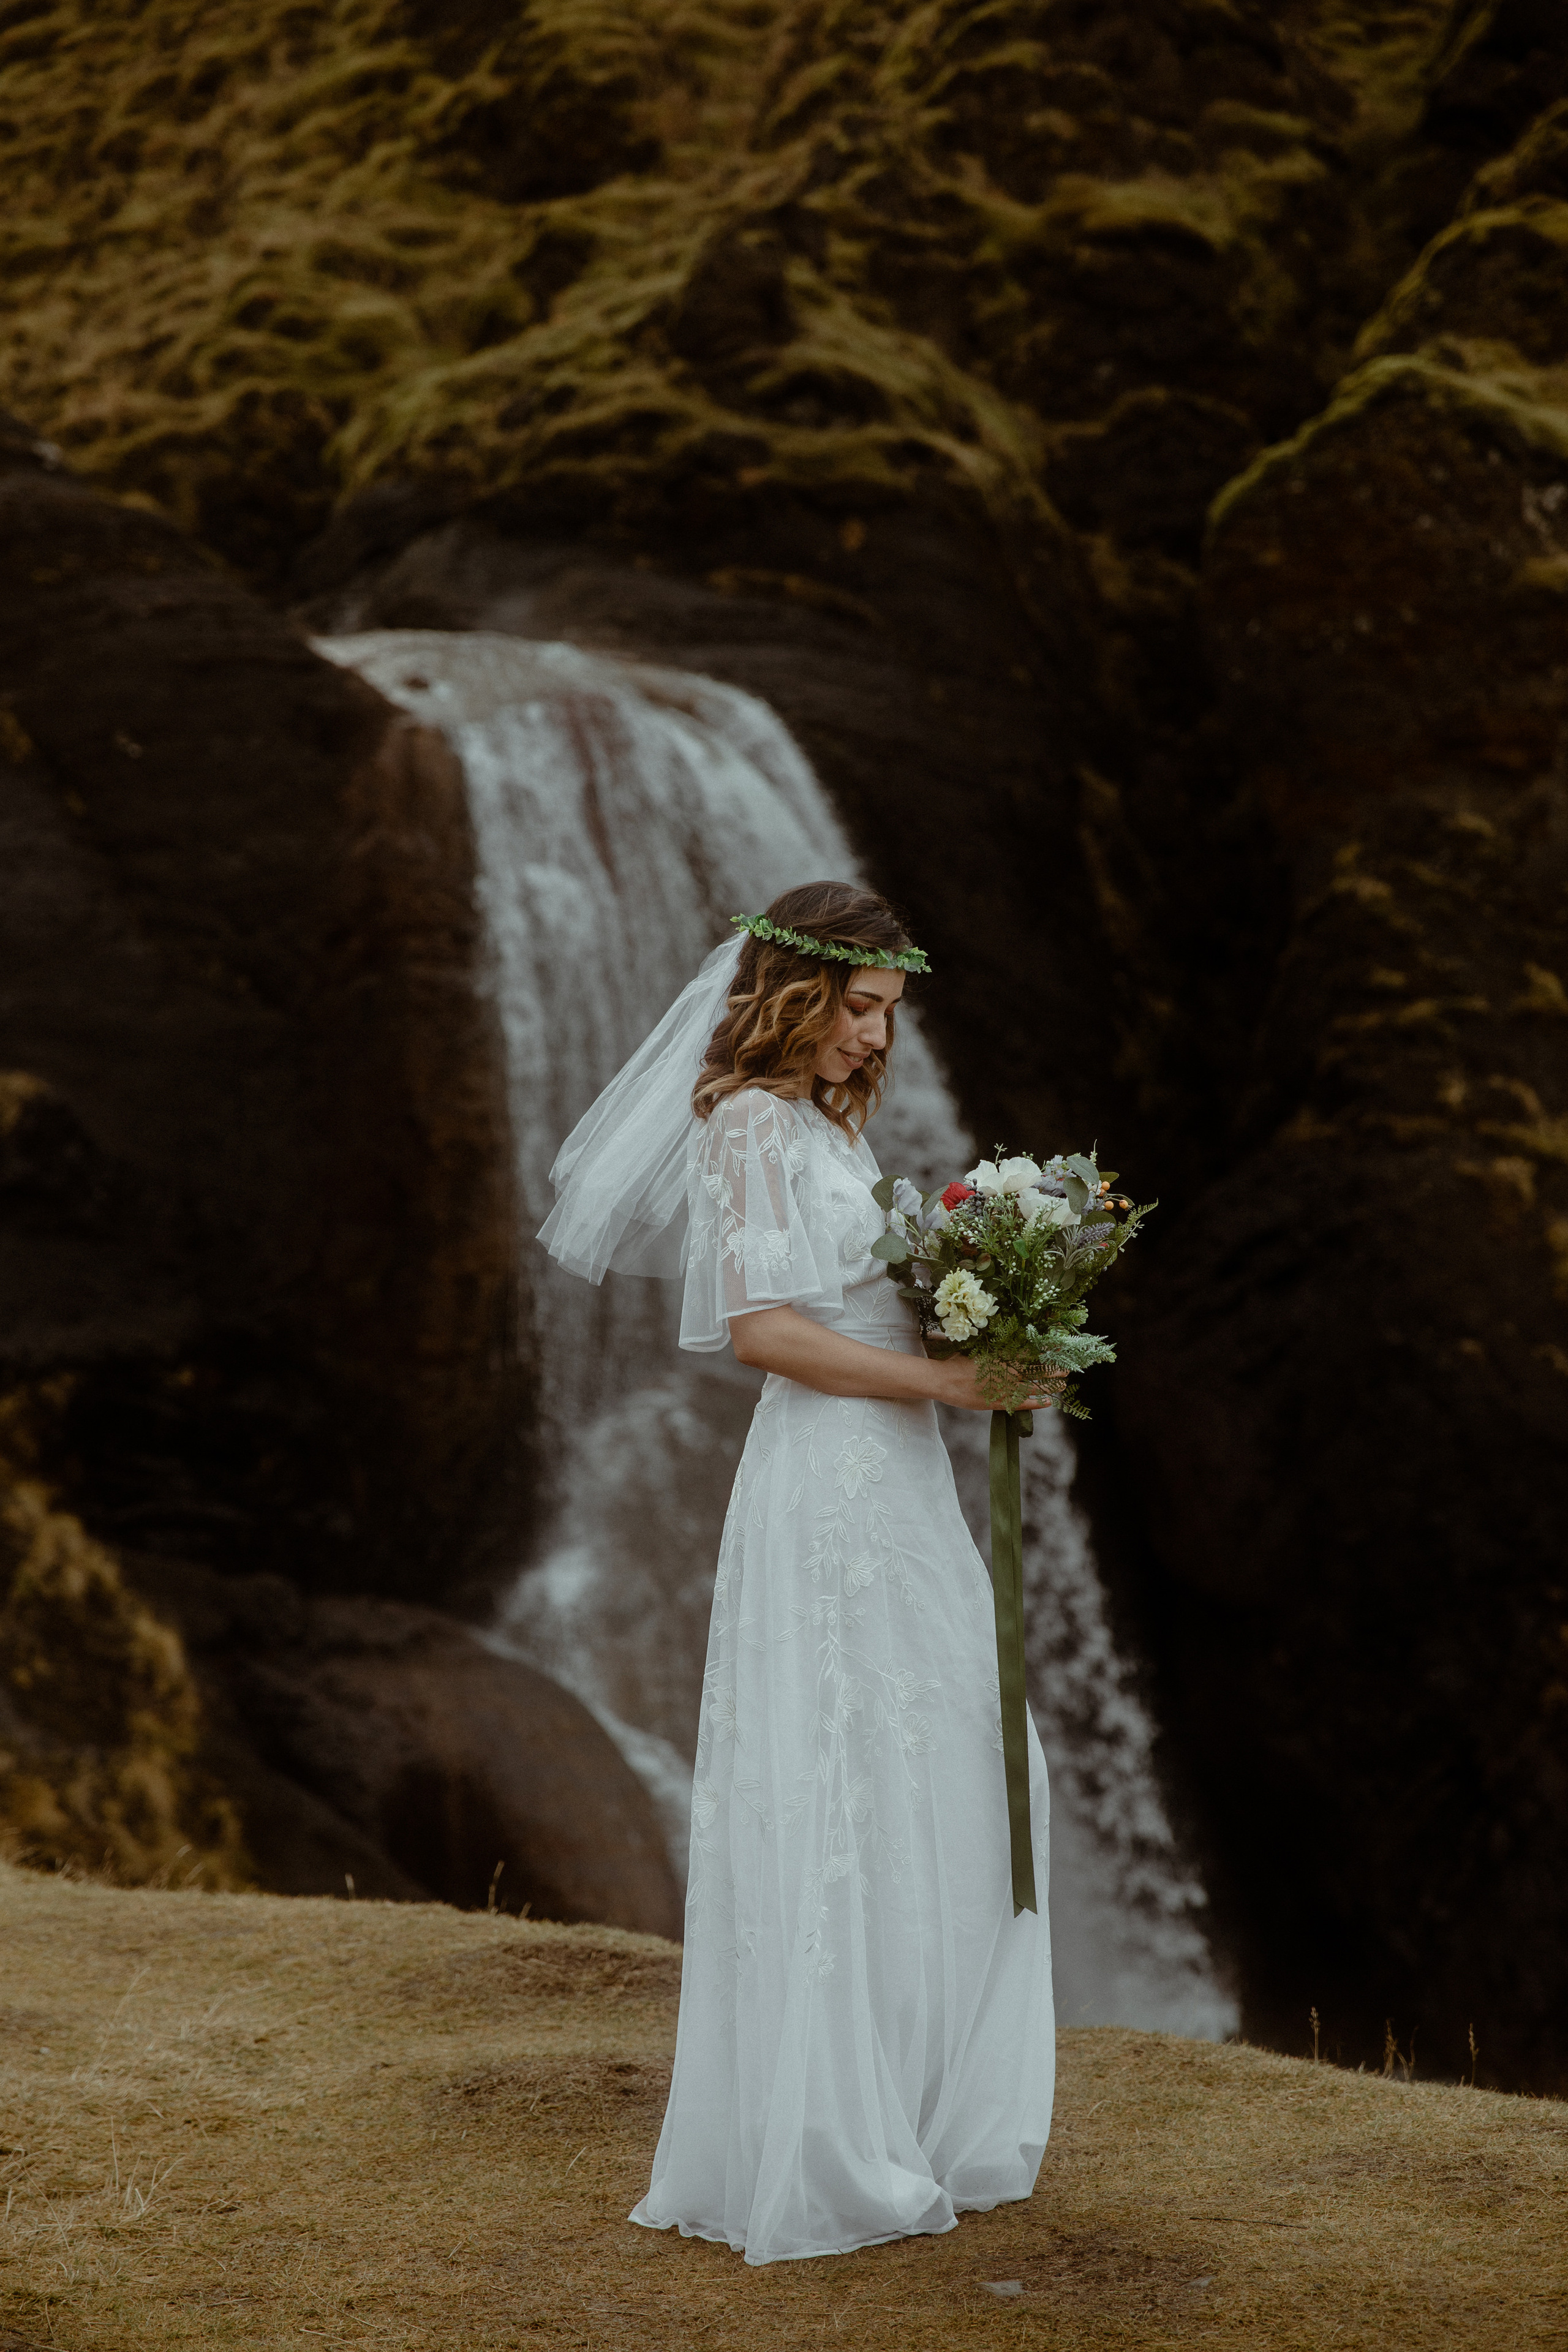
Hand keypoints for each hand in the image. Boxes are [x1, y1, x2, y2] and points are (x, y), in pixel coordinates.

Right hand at [926, 1353, 1063, 1413]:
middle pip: (1035, 1369)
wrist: (941, 1379)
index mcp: (1001, 1354)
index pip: (1030, 1351)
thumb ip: (993, 1344)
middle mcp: (1006, 1370)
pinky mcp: (997, 1401)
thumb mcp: (976, 1345)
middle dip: (1052, 1368)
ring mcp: (1003, 1387)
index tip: (1057, 1347)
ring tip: (1063, 1383)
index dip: (1045, 1350)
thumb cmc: (956, 1359)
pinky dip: (1036, 1402)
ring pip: (1033, 1385)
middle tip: (1067, 1367)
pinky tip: (1048, 1402)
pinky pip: (1021, 1403)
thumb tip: (1005, 1335)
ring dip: (1049, 1384)